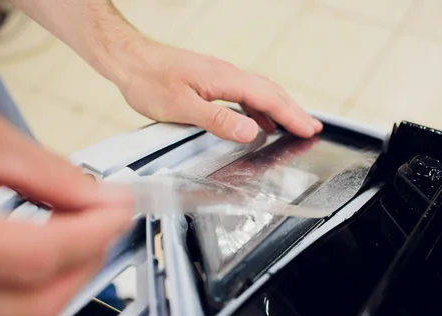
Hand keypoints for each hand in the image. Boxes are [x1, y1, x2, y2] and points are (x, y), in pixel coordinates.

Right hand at [0, 110, 133, 315]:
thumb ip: (36, 168)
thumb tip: (96, 196)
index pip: (36, 255)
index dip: (93, 231)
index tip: (121, 208)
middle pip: (33, 303)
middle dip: (85, 260)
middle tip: (104, 221)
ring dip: (62, 279)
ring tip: (74, 233)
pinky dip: (29, 289)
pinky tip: (36, 252)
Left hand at [111, 39, 322, 142]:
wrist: (129, 59)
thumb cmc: (149, 80)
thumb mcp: (182, 106)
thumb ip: (217, 119)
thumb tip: (250, 130)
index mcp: (225, 79)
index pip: (269, 99)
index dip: (292, 116)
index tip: (310, 129)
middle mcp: (227, 74)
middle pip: (271, 92)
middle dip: (294, 111)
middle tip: (312, 128)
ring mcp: (220, 76)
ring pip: (260, 92)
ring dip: (280, 109)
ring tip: (294, 125)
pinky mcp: (211, 80)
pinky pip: (244, 94)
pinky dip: (259, 108)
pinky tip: (258, 120)